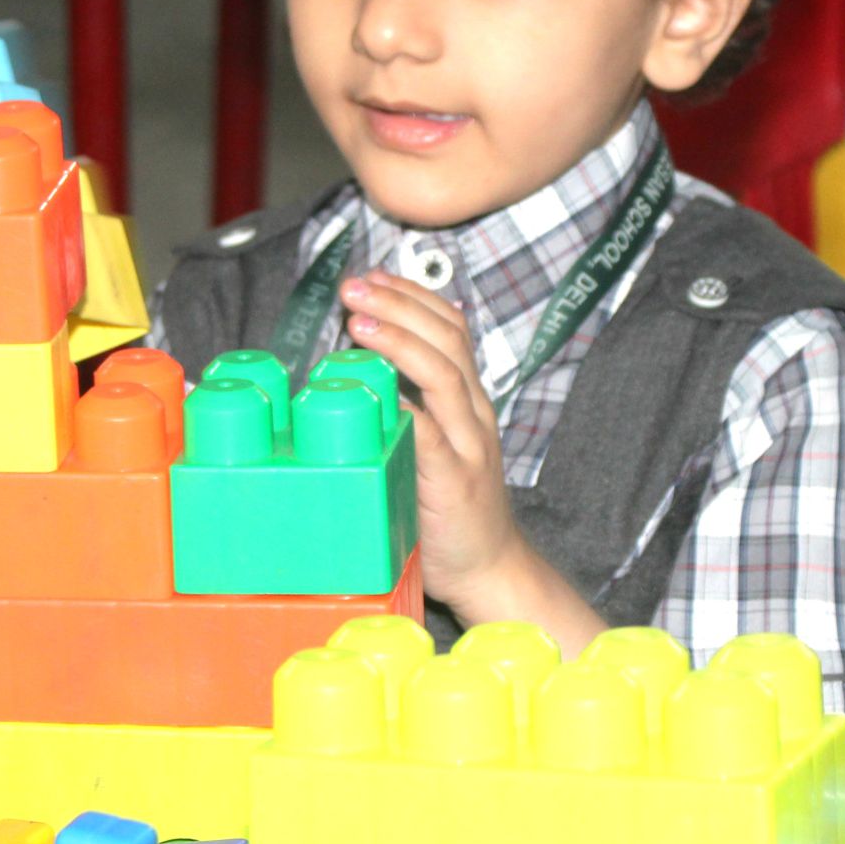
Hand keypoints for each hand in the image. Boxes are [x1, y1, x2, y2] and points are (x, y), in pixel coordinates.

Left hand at [339, 270, 532, 615]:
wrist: (491, 567)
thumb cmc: (447, 507)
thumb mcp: (431, 446)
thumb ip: (406, 411)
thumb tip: (354, 376)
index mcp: (466, 400)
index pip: (449, 330)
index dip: (412, 297)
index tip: (372, 276)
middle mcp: (472, 414)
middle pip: (446, 340)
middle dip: (399, 304)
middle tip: (355, 285)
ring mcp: (468, 445)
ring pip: (444, 375)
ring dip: (399, 340)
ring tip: (359, 317)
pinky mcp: (454, 481)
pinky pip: (432, 436)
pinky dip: (406, 407)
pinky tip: (380, 389)